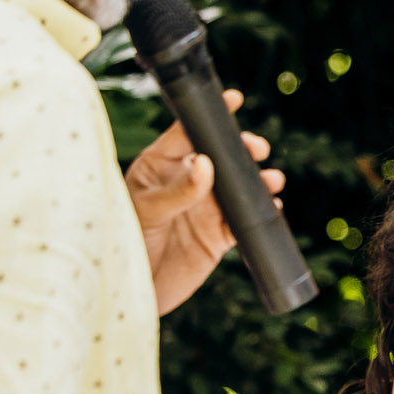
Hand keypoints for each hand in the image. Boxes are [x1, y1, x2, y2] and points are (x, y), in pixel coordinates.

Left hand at [126, 89, 282, 315]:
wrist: (131, 292)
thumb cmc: (122, 244)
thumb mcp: (145, 211)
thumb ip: (177, 190)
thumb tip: (205, 163)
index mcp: (159, 167)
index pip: (186, 133)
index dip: (209, 116)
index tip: (232, 100)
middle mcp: (185, 183)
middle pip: (221, 156)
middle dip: (242, 149)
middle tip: (256, 149)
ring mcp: (204, 209)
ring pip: (239, 186)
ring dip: (258, 180)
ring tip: (271, 180)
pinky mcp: (219, 236)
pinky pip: (247, 219)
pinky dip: (263, 212)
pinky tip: (272, 207)